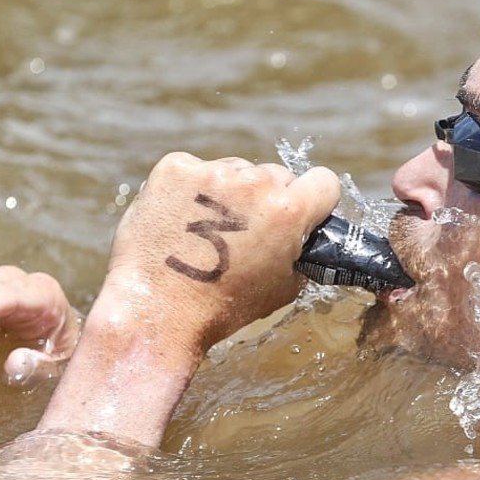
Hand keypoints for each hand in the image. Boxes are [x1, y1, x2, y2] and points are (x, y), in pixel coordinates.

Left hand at [91, 153, 340, 356]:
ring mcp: (211, 172)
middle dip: (267, 199)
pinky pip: (196, 170)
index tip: (302, 212)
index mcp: (287, 211)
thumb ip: (300, 252)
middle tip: (247, 232)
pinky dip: (192, 190)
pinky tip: (183, 221)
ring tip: (208, 231)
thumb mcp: (283, 289)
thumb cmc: (220, 307)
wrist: (156, 310)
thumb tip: (302, 236)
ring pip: (236, 170)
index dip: (315, 200)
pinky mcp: (174, 169)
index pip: (323, 181)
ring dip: (230, 192)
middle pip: (276, 175)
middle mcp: (252, 183)